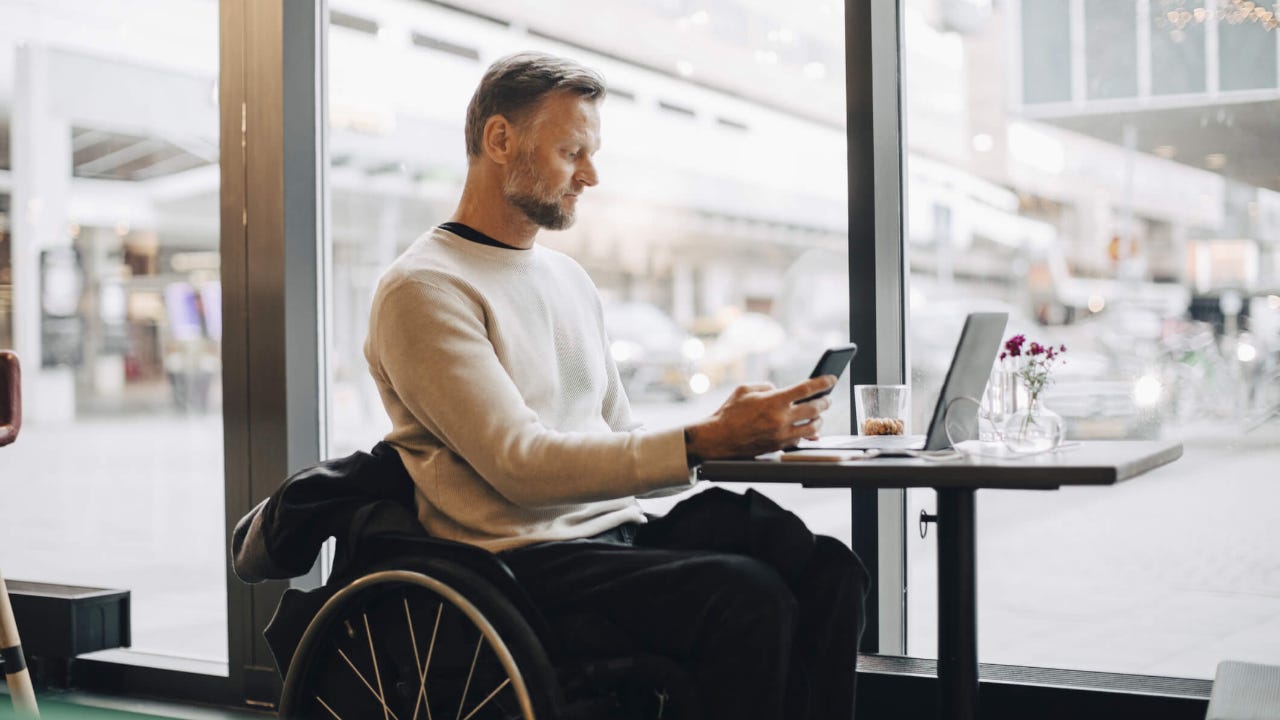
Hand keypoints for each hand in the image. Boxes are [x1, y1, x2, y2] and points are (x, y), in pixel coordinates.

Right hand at [684, 376, 835, 461]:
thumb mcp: (745, 389)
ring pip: (813, 427)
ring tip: (818, 414)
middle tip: (827, 398)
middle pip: (815, 408)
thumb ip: (766, 386)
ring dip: (819, 419)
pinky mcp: (779, 446)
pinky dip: (807, 433)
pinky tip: (809, 428)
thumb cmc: (729, 412)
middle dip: (825, 402)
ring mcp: (781, 435)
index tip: (832, 379)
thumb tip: (780, 390)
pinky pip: (801, 439)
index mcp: (773, 401)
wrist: (719, 439)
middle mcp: (780, 418)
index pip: (806, 389)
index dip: (823, 382)